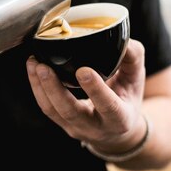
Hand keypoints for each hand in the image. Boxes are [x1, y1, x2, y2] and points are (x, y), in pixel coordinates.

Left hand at [26, 39, 147, 153]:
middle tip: (43, 67)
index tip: (83, 71)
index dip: (95, 90)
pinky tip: (33, 68)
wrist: (118, 132)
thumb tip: (124, 39)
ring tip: (34, 63)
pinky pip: (46, 107)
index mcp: (120, 119)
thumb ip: (133, 58)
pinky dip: (37, 87)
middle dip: (55, 90)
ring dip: (40, 87)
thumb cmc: (127, 98)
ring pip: (53, 111)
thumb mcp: (137, 79)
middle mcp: (96, 127)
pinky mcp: (61, 123)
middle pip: (71, 112)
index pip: (108, 107)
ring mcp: (75, 127)